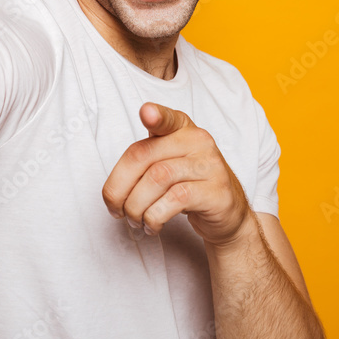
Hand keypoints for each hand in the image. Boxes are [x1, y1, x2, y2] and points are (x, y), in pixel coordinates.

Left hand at [102, 102, 253, 247]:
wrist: (227, 214)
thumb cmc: (188, 187)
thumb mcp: (165, 167)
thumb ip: (141, 165)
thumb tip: (111, 191)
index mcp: (182, 129)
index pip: (167, 119)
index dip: (157, 115)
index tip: (146, 113)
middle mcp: (198, 141)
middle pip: (144, 155)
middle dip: (119, 187)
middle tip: (116, 209)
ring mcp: (210, 165)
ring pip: (157, 178)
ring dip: (136, 206)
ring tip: (135, 220)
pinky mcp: (216, 192)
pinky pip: (176, 199)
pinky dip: (154, 216)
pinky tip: (152, 225)